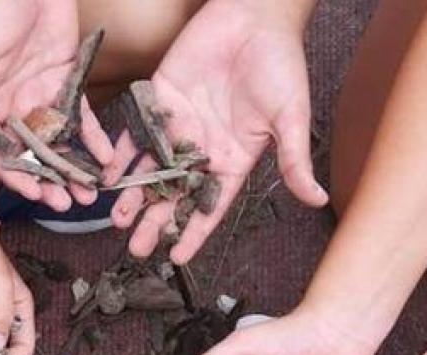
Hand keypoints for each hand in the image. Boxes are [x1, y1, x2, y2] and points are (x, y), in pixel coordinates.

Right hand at [0, 0, 112, 210]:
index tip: (35, 193)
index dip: (15, 177)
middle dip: (48, 183)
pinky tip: (105, 161)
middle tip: (67, 203)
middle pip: (29, 156)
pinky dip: (93, 141)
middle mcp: (11, 110)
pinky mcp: (66, 86)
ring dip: (72, 171)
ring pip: (57, 145)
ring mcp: (39, 99)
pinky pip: (81, 120)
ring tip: (88, 194)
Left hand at [106, 0, 326, 263]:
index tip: (177, 258)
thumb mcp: (290, 118)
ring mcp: (179, 125)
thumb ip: (294, 161)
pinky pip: (137, 132)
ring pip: (151, 170)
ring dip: (134, 196)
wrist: (256, 16)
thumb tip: (318, 200)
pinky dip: (122, 154)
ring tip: (117, 222)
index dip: (193, 232)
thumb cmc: (281, 64)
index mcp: (233, 159)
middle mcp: (203, 148)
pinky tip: (108, 176)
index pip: (210, 206)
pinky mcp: (159, 99)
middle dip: (156, 223)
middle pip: (175, 195)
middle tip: (136, 250)